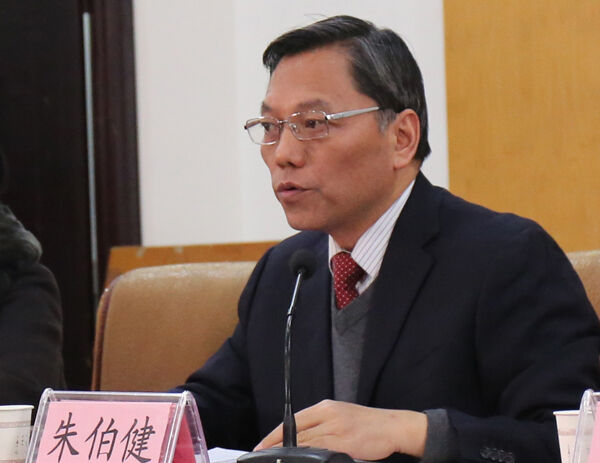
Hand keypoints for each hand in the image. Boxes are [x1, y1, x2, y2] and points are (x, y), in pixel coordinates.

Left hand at [254, 400, 427, 459]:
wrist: (392, 425)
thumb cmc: (367, 424)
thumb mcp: (341, 417)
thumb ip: (321, 426)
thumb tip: (300, 439)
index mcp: (326, 407)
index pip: (293, 420)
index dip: (274, 434)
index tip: (261, 445)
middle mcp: (329, 414)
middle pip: (295, 430)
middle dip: (276, 444)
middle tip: (261, 454)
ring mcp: (337, 427)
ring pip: (305, 441)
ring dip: (289, 451)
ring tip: (276, 459)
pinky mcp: (345, 441)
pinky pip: (320, 449)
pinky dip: (307, 455)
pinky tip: (300, 460)